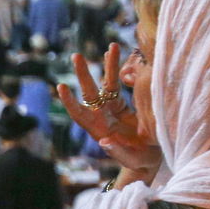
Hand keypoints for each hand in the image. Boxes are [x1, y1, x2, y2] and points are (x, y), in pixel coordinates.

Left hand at [57, 45, 161, 177]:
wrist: (149, 159)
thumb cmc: (138, 162)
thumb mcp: (130, 160)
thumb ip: (117, 152)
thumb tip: (104, 143)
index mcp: (98, 129)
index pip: (79, 113)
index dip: (70, 101)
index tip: (61, 87)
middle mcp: (101, 116)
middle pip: (90, 92)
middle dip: (83, 74)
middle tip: (76, 56)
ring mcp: (110, 108)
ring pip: (107, 84)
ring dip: (108, 65)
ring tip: (111, 46)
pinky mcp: (121, 104)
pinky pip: (118, 84)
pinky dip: (116, 69)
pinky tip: (114, 54)